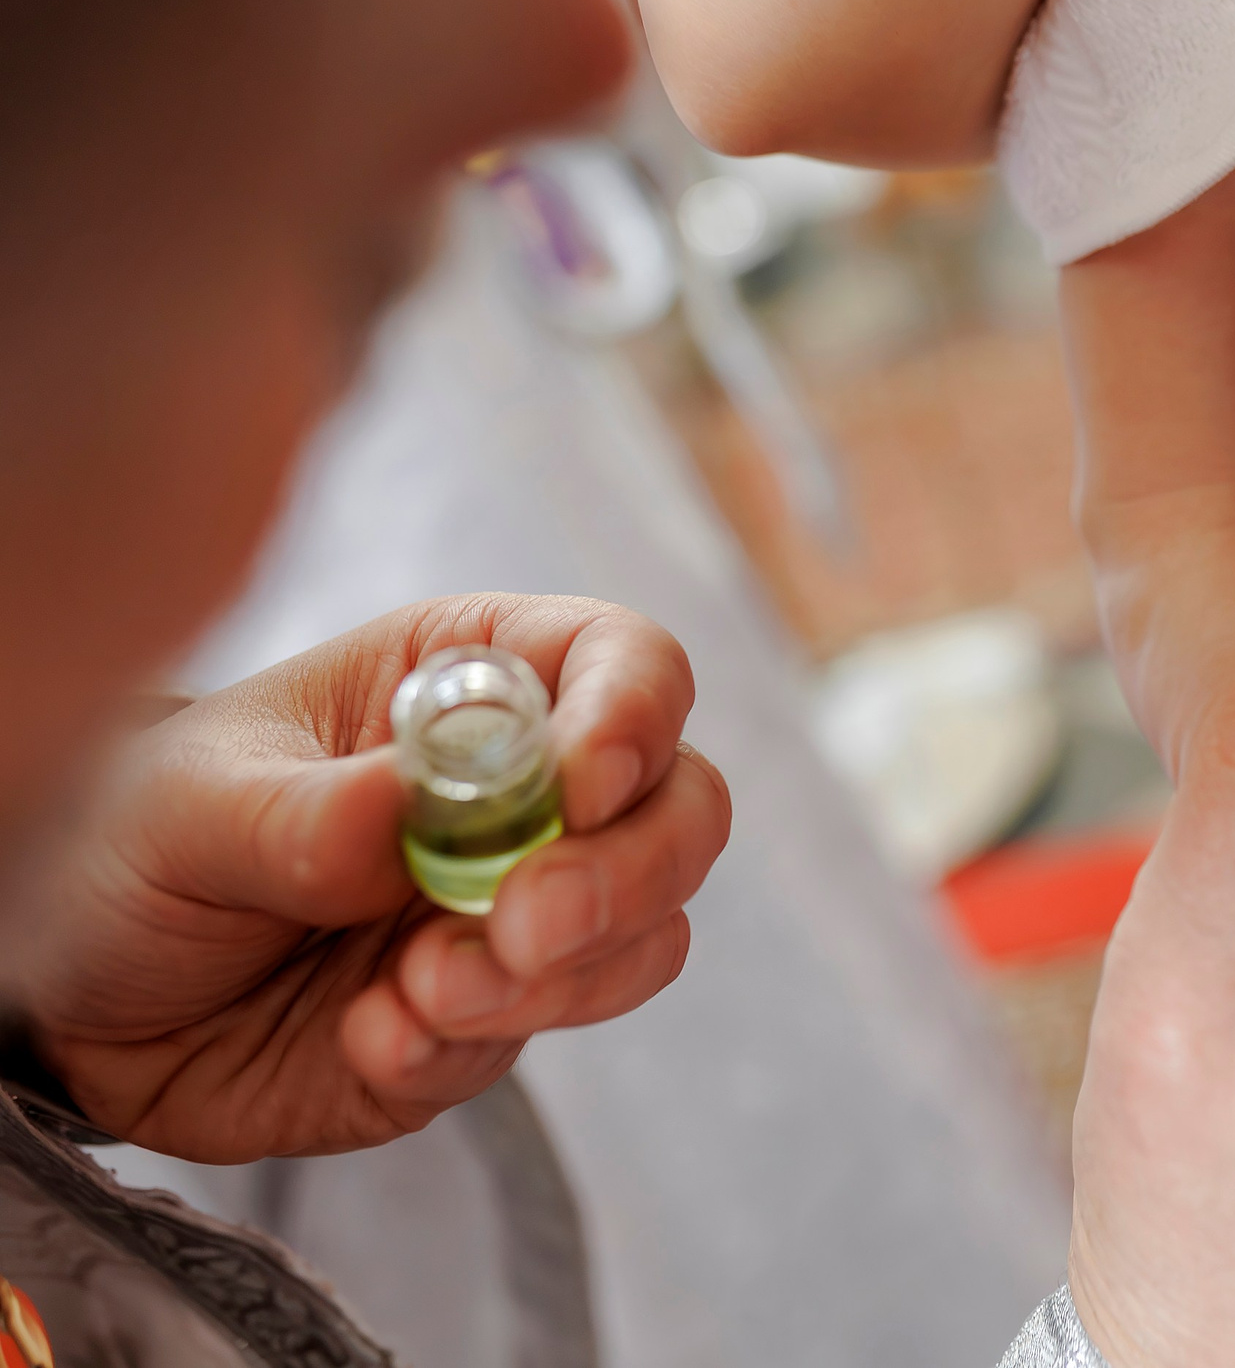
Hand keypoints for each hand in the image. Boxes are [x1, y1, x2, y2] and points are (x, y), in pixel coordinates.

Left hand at [17, 595, 729, 1162]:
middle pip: (681, 811)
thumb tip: (412, 815)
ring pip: (647, 937)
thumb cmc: (132, 841)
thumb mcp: (186, 804)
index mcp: (471, 681)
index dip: (634, 718)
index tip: (581, 788)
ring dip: (551, 980)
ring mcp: (520, 910)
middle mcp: (530, 792)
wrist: (74, 995)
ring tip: (411, 996)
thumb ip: (306, 814)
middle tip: (523, 928)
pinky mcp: (489, 1020)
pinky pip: (536, 1039)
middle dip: (627, 876)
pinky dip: (462, 1048)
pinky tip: (368, 1036)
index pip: (624, 665)